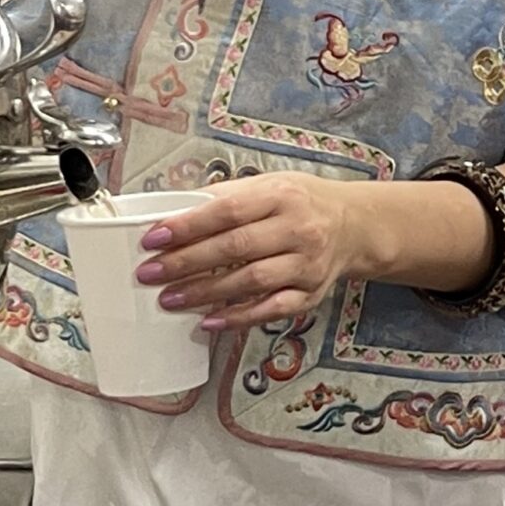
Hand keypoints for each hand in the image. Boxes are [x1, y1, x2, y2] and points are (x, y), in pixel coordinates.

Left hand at [135, 178, 364, 331]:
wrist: (354, 225)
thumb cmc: (303, 203)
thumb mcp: (269, 184)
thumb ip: (226, 196)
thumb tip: (174, 211)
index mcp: (281, 195)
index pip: (228, 210)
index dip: (188, 226)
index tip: (154, 237)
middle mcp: (298, 229)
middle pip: (235, 248)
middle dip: (186, 262)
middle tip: (150, 273)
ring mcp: (307, 264)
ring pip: (251, 281)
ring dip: (205, 292)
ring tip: (170, 299)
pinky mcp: (311, 293)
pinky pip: (272, 309)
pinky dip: (239, 317)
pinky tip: (210, 320)